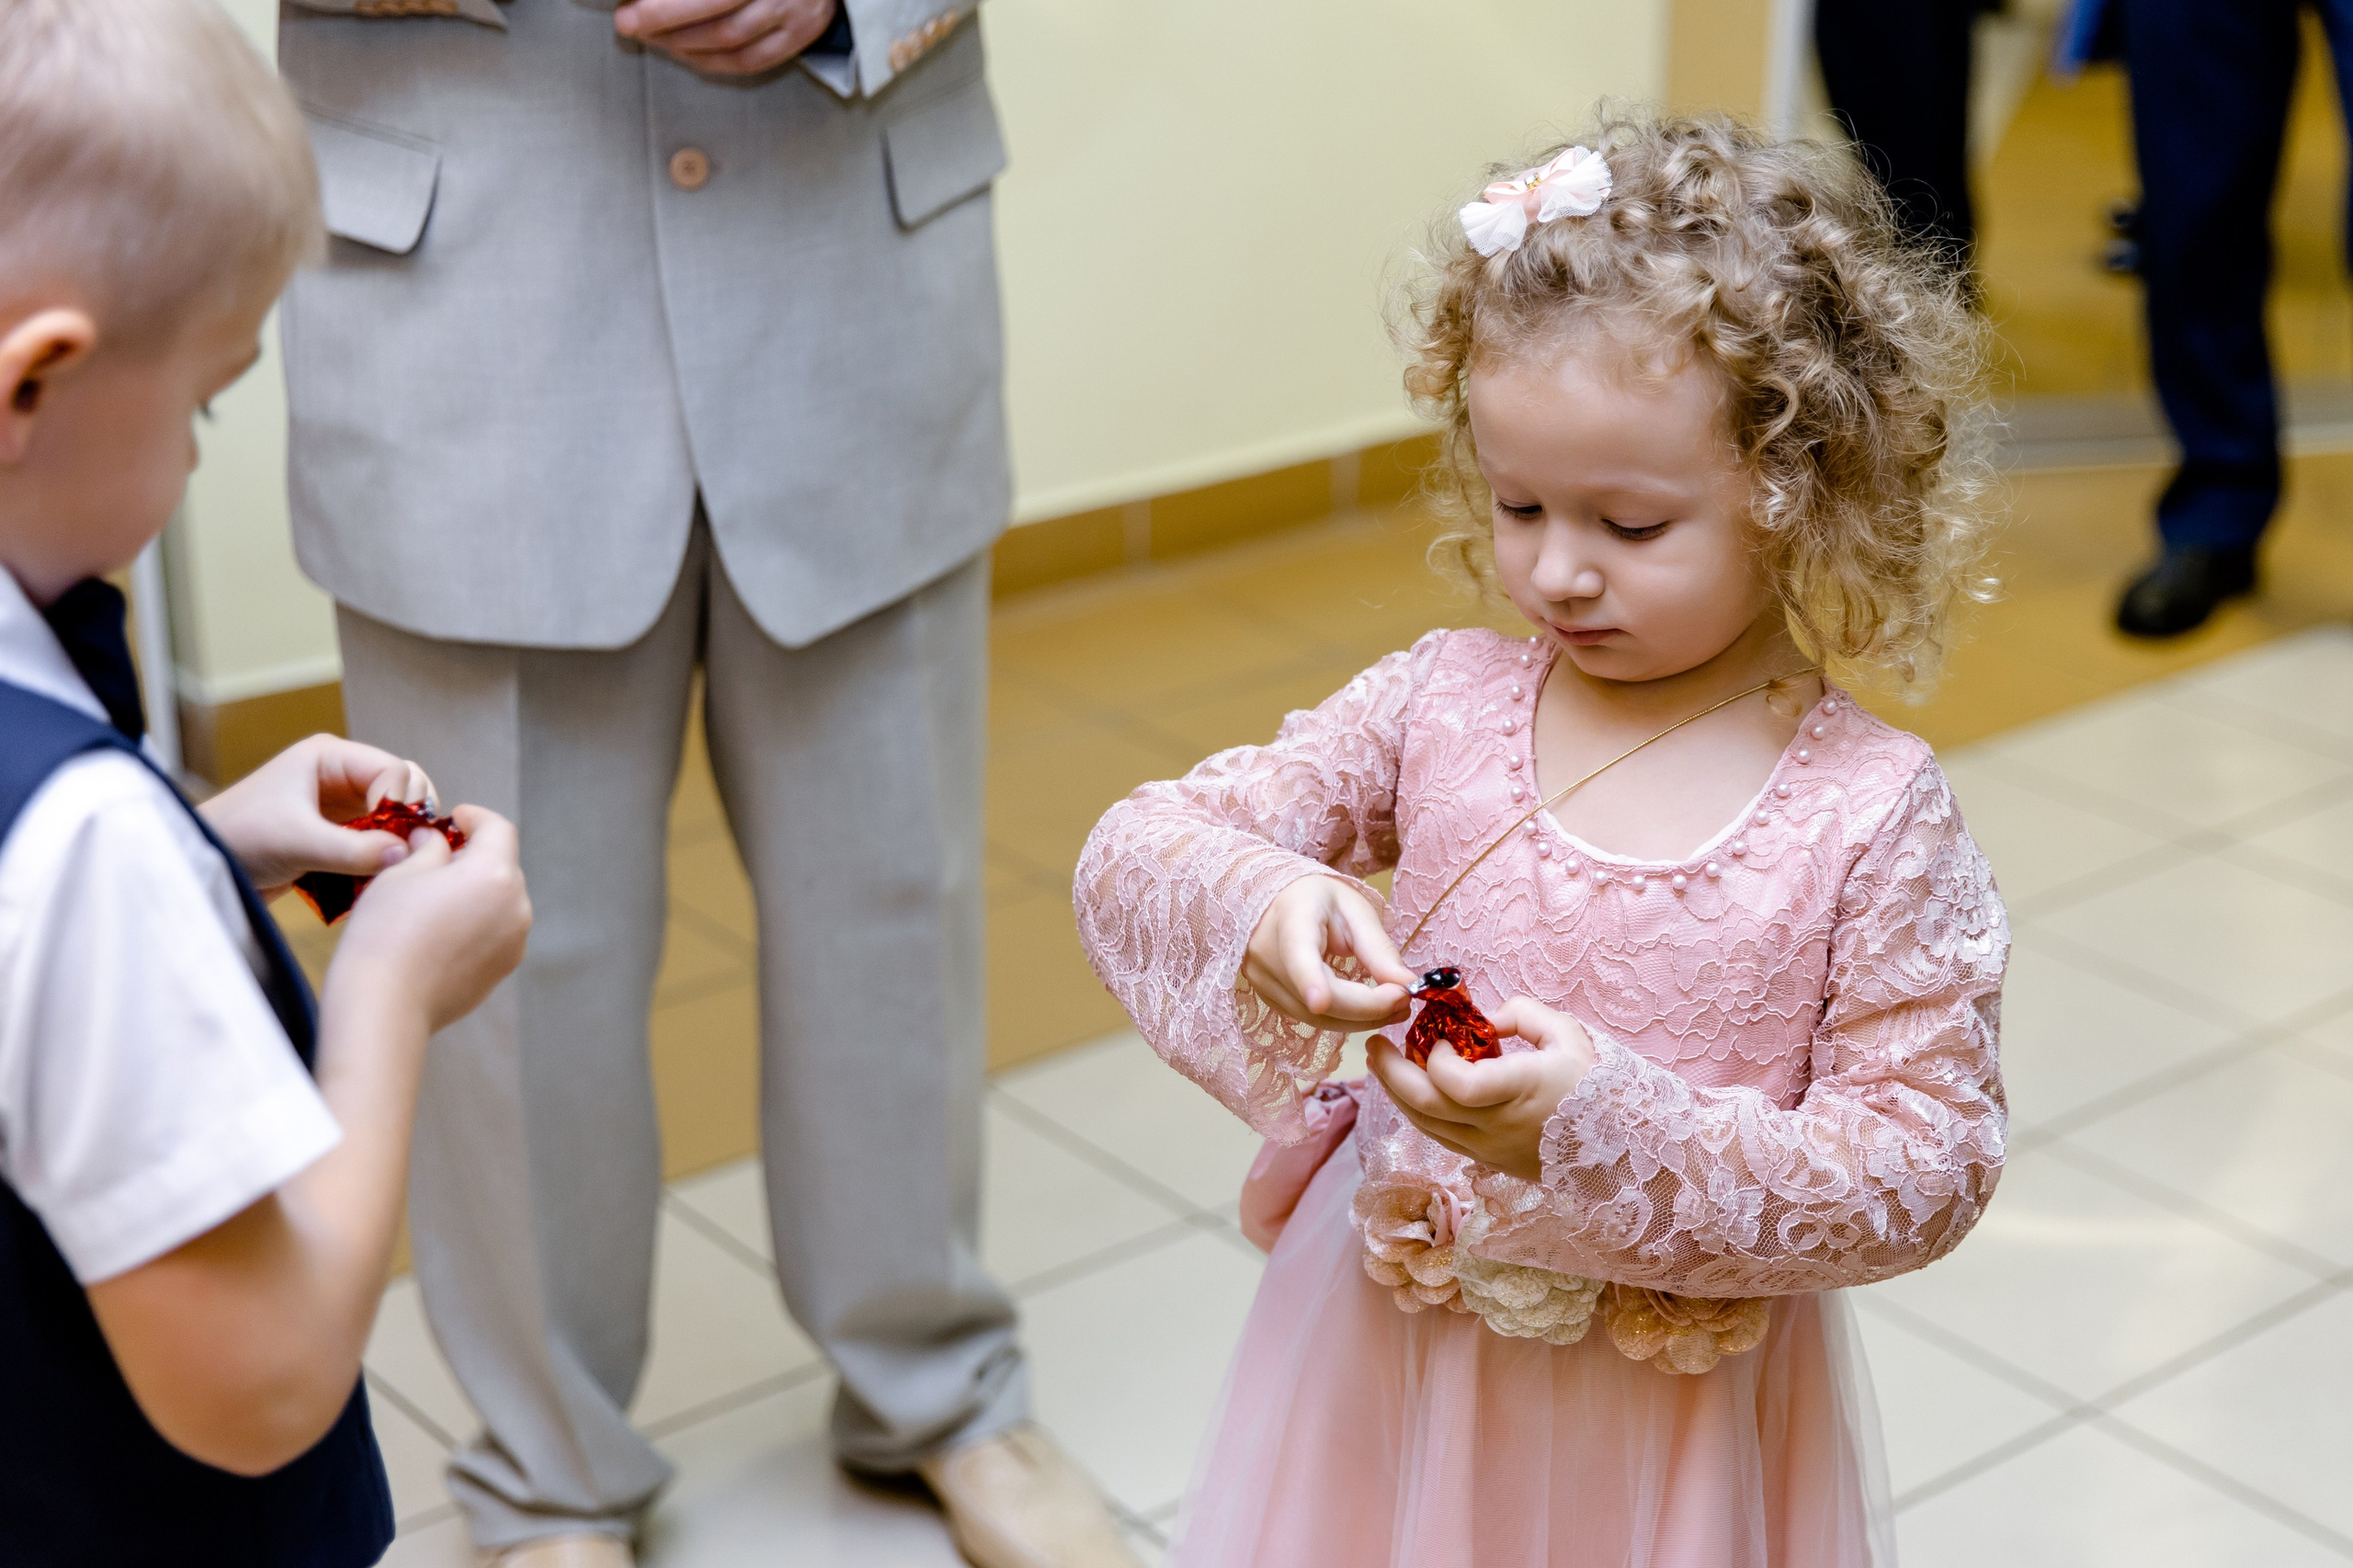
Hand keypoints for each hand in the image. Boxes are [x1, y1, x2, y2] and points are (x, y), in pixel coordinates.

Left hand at [198, 734, 434, 897]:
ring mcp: (340, 803)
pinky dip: (386, 852)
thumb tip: (406, 854)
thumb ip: (354, 849)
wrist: (204, 866)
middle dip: (409, 818)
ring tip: (397, 863)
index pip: (393, 770)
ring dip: (400, 837)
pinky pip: (379, 836)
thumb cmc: (239, 839)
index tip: (400, 837)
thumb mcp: (299, 842)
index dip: (403, 802)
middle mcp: (339, 773)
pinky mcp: (337, 831)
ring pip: (394, 814)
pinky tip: (382, 871)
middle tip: (409, 851)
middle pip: (402, 787)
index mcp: (329, 756)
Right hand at [328, 806, 531, 1033]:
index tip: (455, 817)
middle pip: (501, 867)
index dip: (476, 818)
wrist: (384, 1006)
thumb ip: (429, 849)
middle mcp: (517, 907)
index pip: (499, 830)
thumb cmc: (385, 933)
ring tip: (432, 896)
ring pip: (499, 902)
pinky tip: (437, 931)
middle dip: (472, 856)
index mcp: (495, 874)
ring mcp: (514, 943)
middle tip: (434, 856)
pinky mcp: (501, 971)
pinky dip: (474, 923)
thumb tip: (435, 840)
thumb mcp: (400, 873)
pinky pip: (493, 933)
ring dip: (474, 891)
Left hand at [614, 0, 837, 74]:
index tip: (631, 3)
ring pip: (730, 40)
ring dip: (682, 43)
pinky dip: (712, 62)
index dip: (666, 2)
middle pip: (717, 12)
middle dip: (664, 20)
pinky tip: (685, 53)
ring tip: (652, 37)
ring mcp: (794, 14)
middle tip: (628, 23)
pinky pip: (750, 62)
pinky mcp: (800, 37)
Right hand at [1241, 876, 1414, 1032]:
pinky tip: (1368, 1008)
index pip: (1297, 955)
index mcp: (1291, 920)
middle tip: (1405, 1000)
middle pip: (1320, 999)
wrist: (1278, 902)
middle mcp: (1268, 956)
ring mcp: (1263, 982)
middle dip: (1369, 1008)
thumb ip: (1378, 948)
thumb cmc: (1319, 900)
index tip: (1320, 1001)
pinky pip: (1311, 1020)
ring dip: (1362, 1020)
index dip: (1308, 981)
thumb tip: (1406, 985)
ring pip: (1317, 1019)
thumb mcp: (1354, 910)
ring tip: (1395, 1006)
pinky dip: (1345, 1019)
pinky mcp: (1268, 999)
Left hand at [1368, 997, 1596, 1180]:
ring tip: (1381, 1065)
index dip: (1435, 1059)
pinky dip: (1418, 1113)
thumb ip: (1523, 1015)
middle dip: (1390, 1074)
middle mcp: (1497, 1126)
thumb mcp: (1567, 1035)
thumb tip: (1485, 1020)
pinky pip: (1440, 1137)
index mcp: (1519, 1091)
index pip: (1455, 1084)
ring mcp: (1489, 1149)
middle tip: (1372, 1045)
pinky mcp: (1487, 1161)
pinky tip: (1409, 1091)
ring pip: (1424, 1126)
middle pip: (1425, 1107)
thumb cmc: (1595, 1084)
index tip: (1438, 1036)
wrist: (1619, 1147)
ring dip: (1396, 1094)